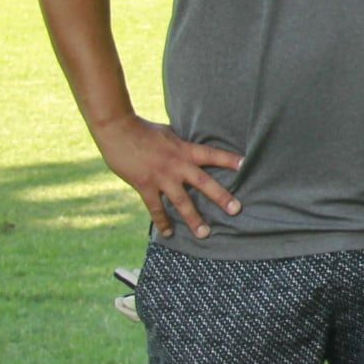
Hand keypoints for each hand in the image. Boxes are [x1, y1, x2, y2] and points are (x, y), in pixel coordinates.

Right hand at [91, 115, 242, 239]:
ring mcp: (161, 177)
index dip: (228, 159)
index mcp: (185, 150)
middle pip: (204, 182)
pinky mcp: (145, 186)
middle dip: (221, 197)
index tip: (245, 165)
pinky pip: (155, 208)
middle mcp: (177, 165)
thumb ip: (181, 144)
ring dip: (194, 219)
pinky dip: (162, 222)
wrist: (118, 129)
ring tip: (205, 234)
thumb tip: (190, 146)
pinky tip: (168, 234)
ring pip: (182, 202)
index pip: (212, 154)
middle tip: (236, 210)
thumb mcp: (169, 133)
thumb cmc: (143, 129)